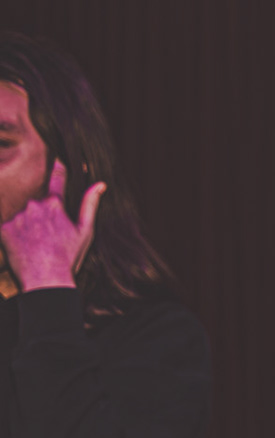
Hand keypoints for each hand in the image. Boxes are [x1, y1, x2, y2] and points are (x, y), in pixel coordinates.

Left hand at [0, 160, 103, 291]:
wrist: (45, 279)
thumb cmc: (68, 257)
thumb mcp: (85, 231)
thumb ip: (90, 204)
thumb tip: (101, 184)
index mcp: (55, 205)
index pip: (57, 179)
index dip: (57, 168)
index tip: (56, 157)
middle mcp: (34, 206)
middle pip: (35, 203)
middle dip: (40, 216)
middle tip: (45, 238)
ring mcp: (17, 217)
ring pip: (21, 216)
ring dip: (25, 226)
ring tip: (33, 246)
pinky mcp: (3, 229)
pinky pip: (6, 226)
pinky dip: (12, 235)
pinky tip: (21, 248)